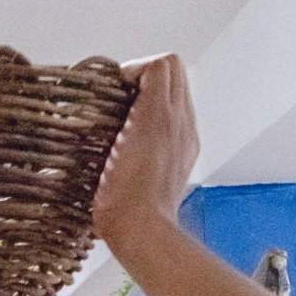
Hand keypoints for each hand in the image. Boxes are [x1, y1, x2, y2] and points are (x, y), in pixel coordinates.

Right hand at [91, 54, 199, 258]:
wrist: (139, 230)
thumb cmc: (127, 191)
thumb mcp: (134, 129)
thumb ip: (140, 95)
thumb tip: (132, 77)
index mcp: (170, 113)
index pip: (163, 64)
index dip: (135, 68)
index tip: (114, 87)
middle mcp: (182, 124)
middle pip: (171, 77)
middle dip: (142, 79)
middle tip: (117, 97)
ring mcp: (181, 144)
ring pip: (169, 101)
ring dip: (146, 101)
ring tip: (121, 119)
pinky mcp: (175, 162)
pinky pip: (167, 127)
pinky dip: (149, 124)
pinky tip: (130, 141)